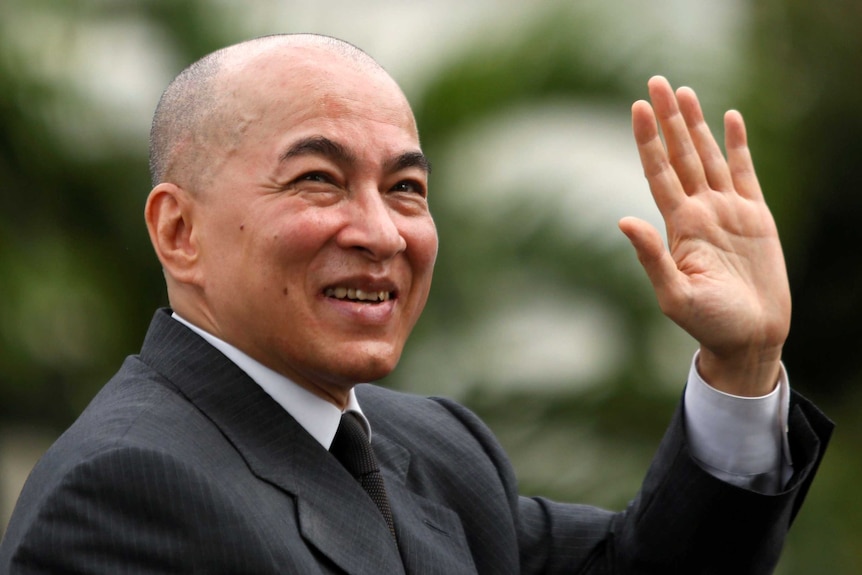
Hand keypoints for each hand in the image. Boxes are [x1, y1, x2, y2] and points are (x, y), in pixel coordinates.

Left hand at [619, 76, 789, 396]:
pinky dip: (737, 145)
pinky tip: (730, 119)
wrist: (749, 337)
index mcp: (679, 226)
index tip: (637, 108)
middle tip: (656, 82)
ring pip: (708, 156)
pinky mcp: (755, 217)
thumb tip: (623, 220)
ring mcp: (727, 211)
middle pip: (680, 154)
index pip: (658, 172)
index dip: (648, 140)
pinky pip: (745, 172)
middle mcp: (699, 211)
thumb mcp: (674, 295)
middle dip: (668, 119)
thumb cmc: (708, 323)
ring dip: (695, 124)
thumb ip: (651, 257)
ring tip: (683, 92)